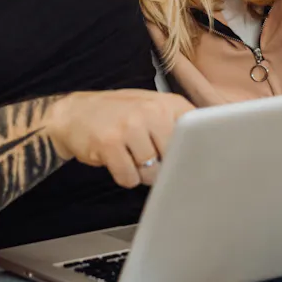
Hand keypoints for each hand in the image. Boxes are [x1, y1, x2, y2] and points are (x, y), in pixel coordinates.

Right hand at [44, 90, 194, 188]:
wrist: (72, 113)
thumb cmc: (117, 114)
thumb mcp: (151, 108)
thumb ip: (177, 125)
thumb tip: (209, 151)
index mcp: (167, 103)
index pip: (198, 134)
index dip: (196, 154)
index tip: (194, 164)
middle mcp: (150, 111)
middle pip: (175, 159)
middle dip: (163, 166)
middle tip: (146, 153)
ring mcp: (129, 126)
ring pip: (152, 172)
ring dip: (141, 173)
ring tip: (128, 155)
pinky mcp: (110, 144)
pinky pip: (129, 178)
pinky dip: (123, 176)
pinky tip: (116, 160)